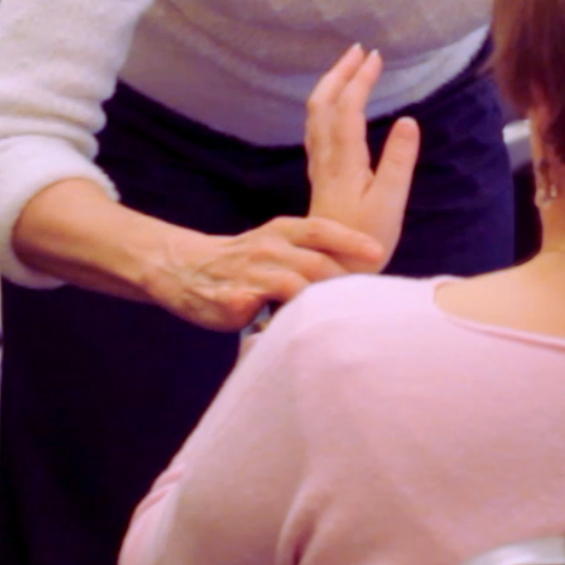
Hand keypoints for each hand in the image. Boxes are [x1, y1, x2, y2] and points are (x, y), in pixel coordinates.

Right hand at [146, 216, 386, 331]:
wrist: (185, 268)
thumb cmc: (245, 262)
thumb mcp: (275, 245)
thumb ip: (308, 255)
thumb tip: (358, 274)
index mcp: (281, 232)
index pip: (320, 229)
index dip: (350, 239)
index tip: (378, 253)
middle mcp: (267, 249)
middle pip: (315, 263)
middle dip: (343, 283)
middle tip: (367, 303)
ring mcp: (249, 274)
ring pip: (294, 287)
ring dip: (320, 303)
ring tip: (342, 320)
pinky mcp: (234, 300)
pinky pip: (266, 315)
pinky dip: (287, 324)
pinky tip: (303, 335)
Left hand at [305, 45, 420, 268]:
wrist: (328, 272)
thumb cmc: (363, 243)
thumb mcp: (390, 204)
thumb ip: (398, 161)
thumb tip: (408, 121)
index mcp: (344, 161)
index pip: (348, 108)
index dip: (360, 79)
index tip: (376, 57)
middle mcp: (326, 158)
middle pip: (323, 103)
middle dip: (340, 72)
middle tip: (359, 50)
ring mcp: (320, 167)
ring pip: (316, 115)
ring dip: (331, 85)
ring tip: (348, 68)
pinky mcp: (321, 177)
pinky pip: (317, 129)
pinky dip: (327, 105)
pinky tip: (337, 107)